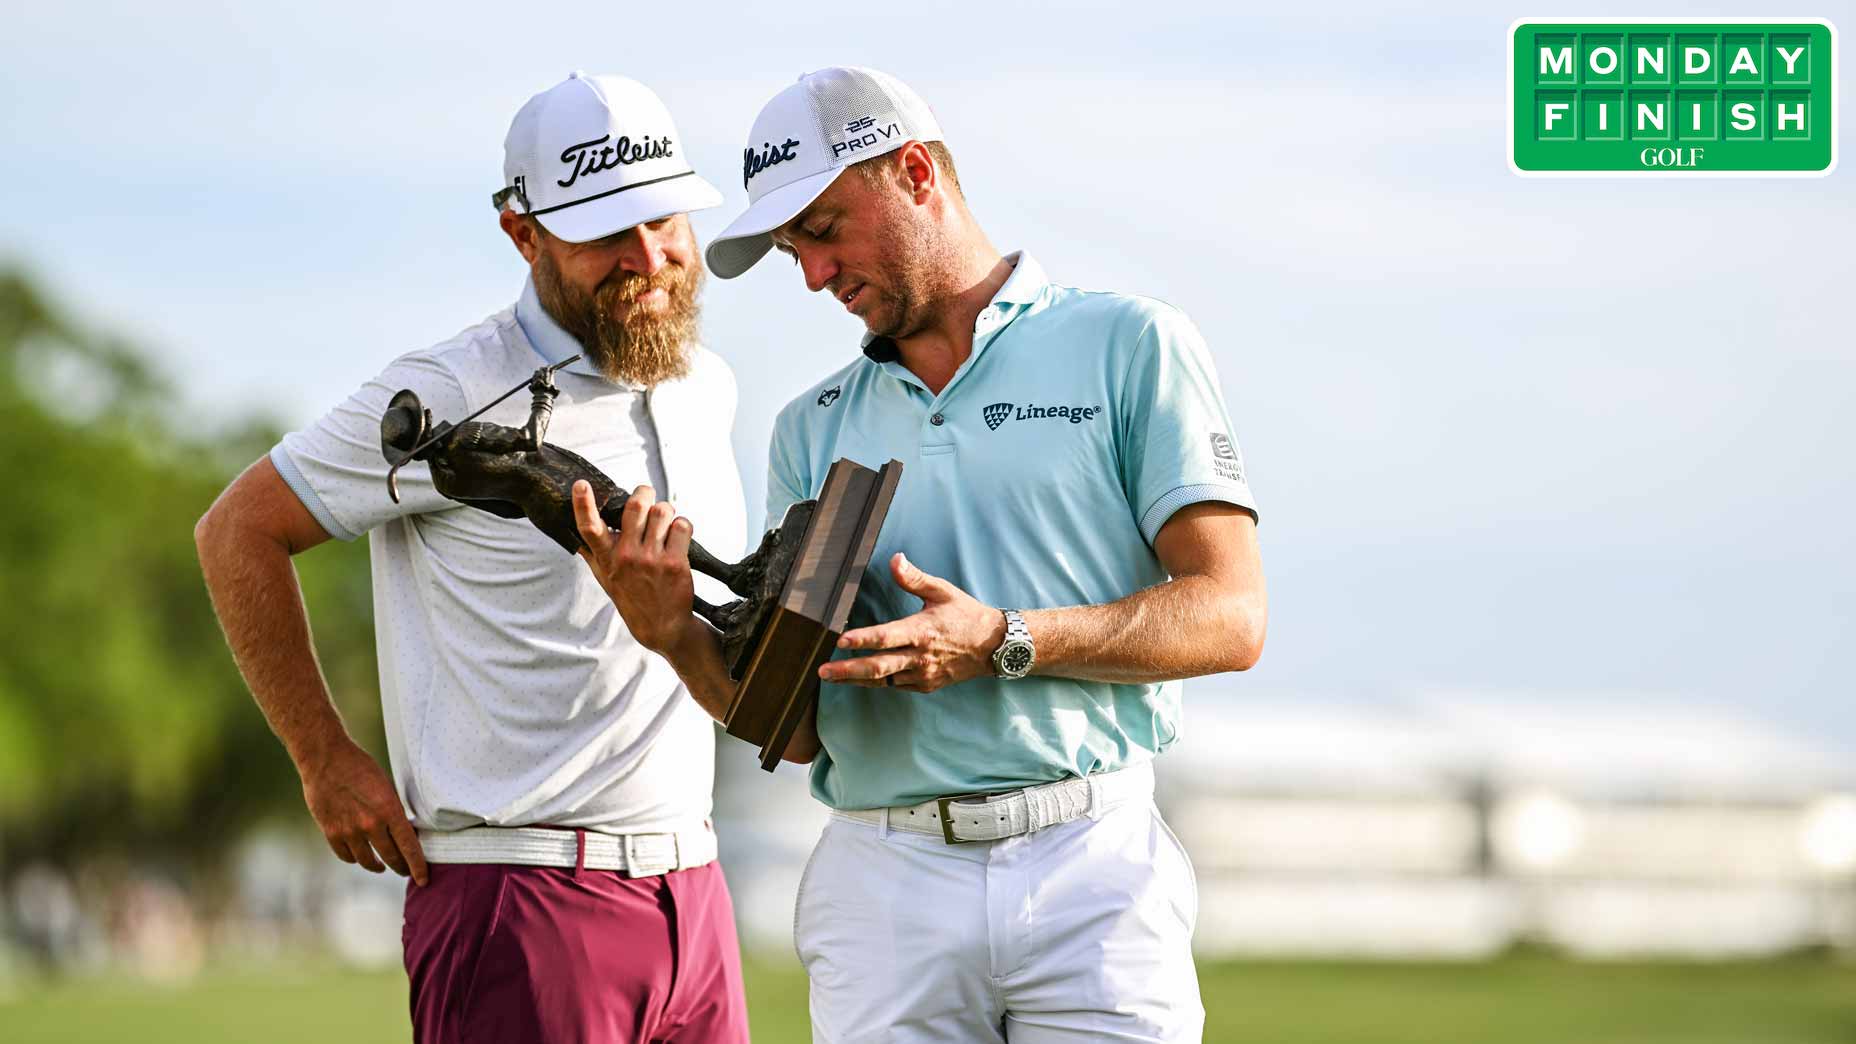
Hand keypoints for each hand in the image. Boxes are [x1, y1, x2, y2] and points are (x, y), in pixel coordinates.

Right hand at [300, 739, 427, 885]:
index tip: (423, 879)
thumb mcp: (386, 786)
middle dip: (401, 867)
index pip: (409, 847)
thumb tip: (404, 832)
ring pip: (367, 861)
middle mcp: (370, 824)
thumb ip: (394, 810)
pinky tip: (360, 856)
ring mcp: (349, 830)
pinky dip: (355, 858)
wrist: (326, 759)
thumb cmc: (361, 768)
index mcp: (389, 810)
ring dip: (377, 866)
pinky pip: (346, 855)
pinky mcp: (330, 832)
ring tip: (382, 866)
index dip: (418, 866)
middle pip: (391, 857)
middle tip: (406, 872)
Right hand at [573, 481, 693, 655]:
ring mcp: (652, 559)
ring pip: (662, 512)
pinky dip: (682, 526)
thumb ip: (592, 553)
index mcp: (608, 558)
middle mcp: (628, 557)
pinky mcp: (676, 563)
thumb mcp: (605, 578)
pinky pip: (682, 526)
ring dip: (666, 511)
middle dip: (644, 494)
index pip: (589, 528)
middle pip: (635, 507)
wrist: (662, 627)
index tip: (581, 485)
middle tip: (646, 496)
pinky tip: (678, 536)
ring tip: (665, 521)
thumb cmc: (632, 599)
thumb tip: (572, 530)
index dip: (583, 504)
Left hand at [819, 553, 1007, 692]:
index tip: (840, 640)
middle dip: (848, 670)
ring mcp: (923, 675)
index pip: (886, 637)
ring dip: (856, 680)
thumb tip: (896, 559)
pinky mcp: (926, 685)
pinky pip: (896, 686)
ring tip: (832, 677)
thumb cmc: (966, 616)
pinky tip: (860, 679)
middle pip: (878, 667)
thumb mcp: (942, 592)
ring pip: (883, 681)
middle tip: (823, 670)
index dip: (862, 639)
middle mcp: (920, 657)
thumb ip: (915, 578)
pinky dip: (877, 683)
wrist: (993, 647)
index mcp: (922, 631)